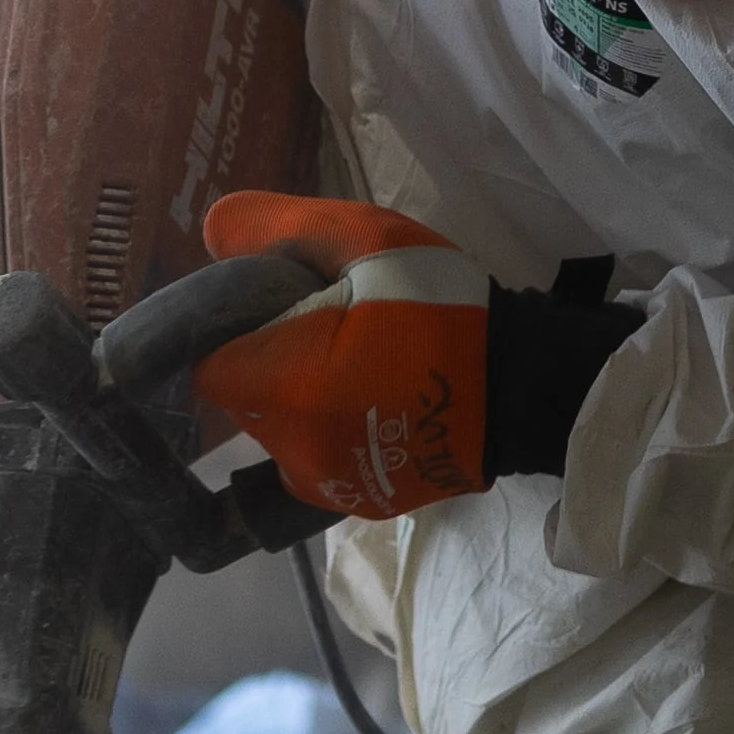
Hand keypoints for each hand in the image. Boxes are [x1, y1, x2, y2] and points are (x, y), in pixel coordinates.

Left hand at [190, 195, 489, 520]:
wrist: (525, 386)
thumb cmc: (443, 306)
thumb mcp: (367, 238)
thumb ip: (280, 230)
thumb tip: (211, 233)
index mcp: (283, 382)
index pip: (207, 362)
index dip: (233, 331)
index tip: (277, 307)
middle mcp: (292, 448)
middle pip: (244, 398)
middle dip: (270, 362)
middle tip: (331, 325)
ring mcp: (325, 484)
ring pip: (280, 432)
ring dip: (300, 400)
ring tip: (361, 364)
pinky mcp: (356, 503)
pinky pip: (317, 462)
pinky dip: (332, 434)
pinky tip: (377, 405)